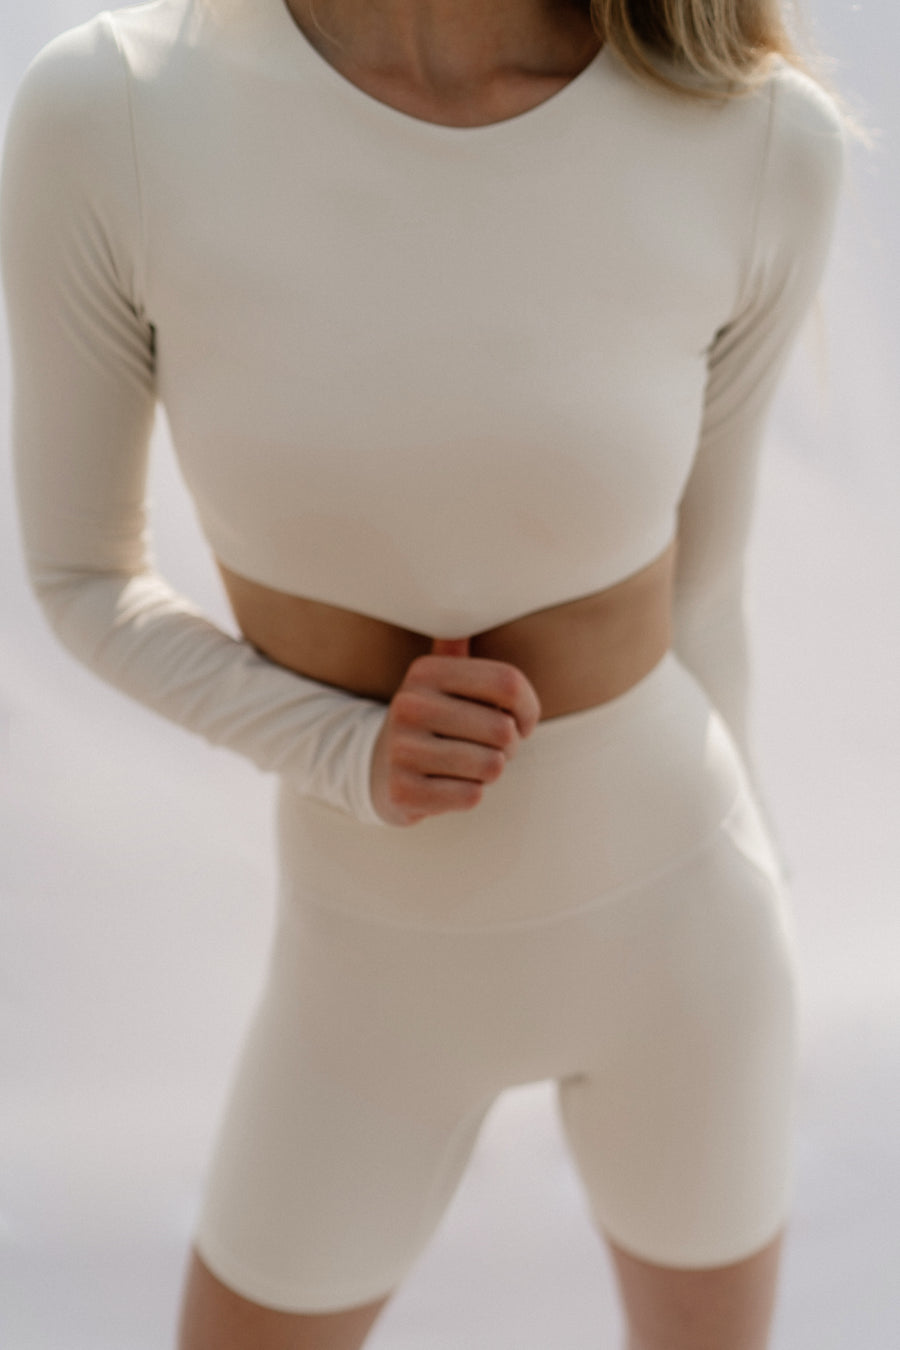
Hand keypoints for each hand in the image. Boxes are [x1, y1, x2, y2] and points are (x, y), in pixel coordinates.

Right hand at [370, 635, 540, 825]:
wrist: (377, 770)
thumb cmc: (429, 722)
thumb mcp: (437, 682)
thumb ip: (454, 648)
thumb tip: (464, 595)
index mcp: (426, 672)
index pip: (508, 682)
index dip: (529, 708)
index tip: (522, 722)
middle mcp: (409, 705)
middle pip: (503, 729)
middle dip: (510, 747)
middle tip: (489, 749)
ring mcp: (402, 749)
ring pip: (491, 766)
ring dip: (490, 772)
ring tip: (468, 766)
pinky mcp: (403, 791)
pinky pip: (471, 796)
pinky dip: (470, 794)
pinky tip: (448, 785)